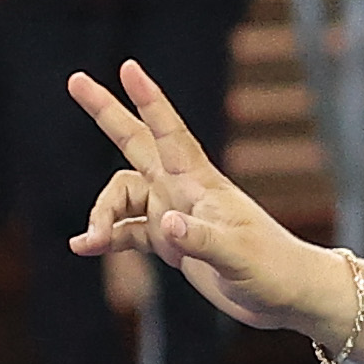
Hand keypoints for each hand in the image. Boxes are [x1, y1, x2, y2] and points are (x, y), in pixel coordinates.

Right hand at [64, 63, 342, 337]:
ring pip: (121, 197)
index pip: (170, 133)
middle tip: (75, 80)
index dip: (149, 101)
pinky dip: (106, 238)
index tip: (128, 67)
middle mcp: (182, 190)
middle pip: (135, 143)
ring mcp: (174, 212)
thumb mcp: (237, 256)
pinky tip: (85, 248)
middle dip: (106, 113)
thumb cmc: (273, 270)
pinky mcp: (170, 241)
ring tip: (90, 242)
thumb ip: (201, 240)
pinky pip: (126, 231)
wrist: (288, 296)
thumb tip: (167, 225)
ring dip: (102, 215)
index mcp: (201, 183)